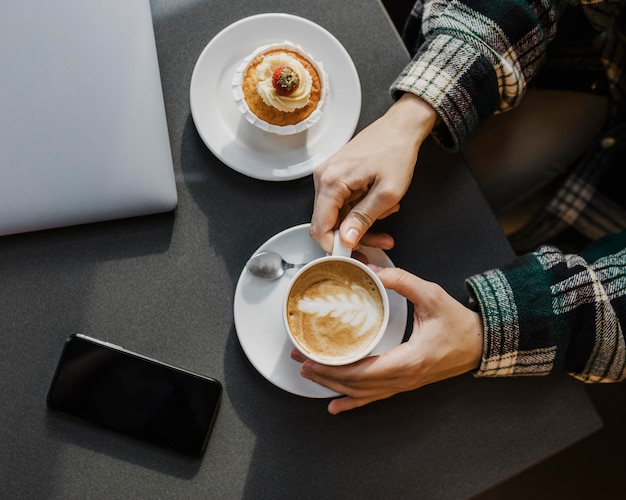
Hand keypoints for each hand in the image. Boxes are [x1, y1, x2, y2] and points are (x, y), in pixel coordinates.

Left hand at [290, 266, 483, 413]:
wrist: (481, 343)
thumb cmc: (459, 324)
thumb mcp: (432, 296)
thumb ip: (403, 281)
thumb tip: (374, 272)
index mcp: (407, 361)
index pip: (362, 372)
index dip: (333, 369)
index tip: (311, 359)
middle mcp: (403, 379)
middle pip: (356, 385)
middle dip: (324, 374)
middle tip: (300, 360)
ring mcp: (404, 384)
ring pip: (362, 393)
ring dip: (333, 386)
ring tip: (309, 375)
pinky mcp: (405, 383)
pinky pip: (374, 396)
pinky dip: (352, 401)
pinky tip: (336, 406)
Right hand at [310, 93, 436, 252]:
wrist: (401, 127)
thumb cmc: (396, 151)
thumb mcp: (387, 192)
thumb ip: (364, 218)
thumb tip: (346, 240)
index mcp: (331, 182)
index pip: (320, 228)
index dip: (335, 247)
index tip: (354, 256)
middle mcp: (324, 178)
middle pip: (329, 223)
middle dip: (354, 236)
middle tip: (380, 242)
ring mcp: (329, 176)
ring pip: (338, 215)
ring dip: (361, 223)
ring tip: (387, 216)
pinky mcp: (337, 176)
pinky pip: (343, 203)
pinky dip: (361, 210)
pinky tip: (380, 206)